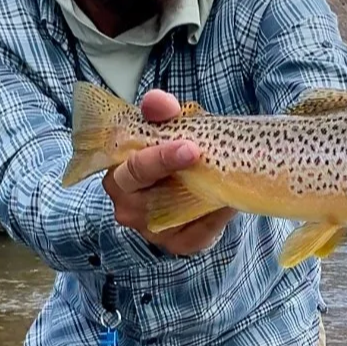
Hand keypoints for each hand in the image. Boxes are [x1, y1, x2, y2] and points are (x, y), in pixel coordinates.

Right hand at [103, 89, 234, 255]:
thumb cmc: (174, 153)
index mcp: (118, 174)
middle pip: (144, 196)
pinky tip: (229, 201)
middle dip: (172, 172)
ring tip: (226, 175)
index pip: (130, 167)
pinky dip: (215, 217)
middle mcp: (127, 205)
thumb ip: (162, 112)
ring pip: (173, 215)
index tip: (188, 146)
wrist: (195, 184)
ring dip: (201, 194)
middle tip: (200, 154)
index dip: (157, 157)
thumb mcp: (170, 128)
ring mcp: (149, 229)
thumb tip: (157, 102)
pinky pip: (197, 234)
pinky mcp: (175, 244)